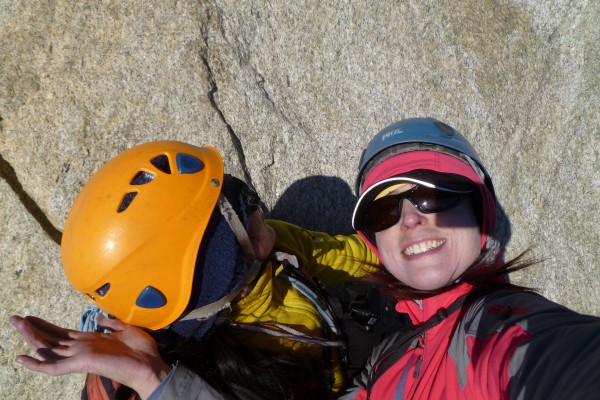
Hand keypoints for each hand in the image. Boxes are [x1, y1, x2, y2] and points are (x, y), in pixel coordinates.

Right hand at [10, 314, 170, 399]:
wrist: (149, 364)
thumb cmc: (140, 349)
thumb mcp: (126, 329)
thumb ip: (111, 324)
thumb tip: (99, 318)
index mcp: (89, 340)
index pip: (61, 333)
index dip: (45, 326)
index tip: (31, 317)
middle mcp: (80, 348)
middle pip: (50, 338)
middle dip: (32, 328)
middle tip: (14, 318)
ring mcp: (79, 356)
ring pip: (48, 348)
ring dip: (31, 336)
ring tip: (17, 325)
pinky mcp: (81, 364)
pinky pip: (54, 367)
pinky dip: (37, 364)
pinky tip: (22, 358)